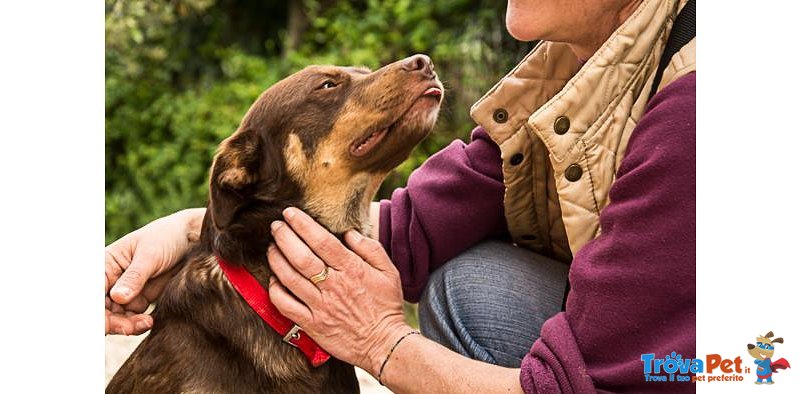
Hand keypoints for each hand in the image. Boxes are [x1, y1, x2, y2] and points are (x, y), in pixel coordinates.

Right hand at [105, 208, 203, 334]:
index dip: (95, 309)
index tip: (105, 322)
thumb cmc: (166, 238)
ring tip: (145, 323)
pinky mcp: (140, 300)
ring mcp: (125, 292)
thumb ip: (134, 277)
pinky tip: (149, 322)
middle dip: (111, 322)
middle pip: (101, 309)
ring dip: (125, 326)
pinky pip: (131, 319)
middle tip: (128, 328)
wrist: (191, 240)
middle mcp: (111, 280)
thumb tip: (117, 297)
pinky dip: (137, 324)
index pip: (93, 292)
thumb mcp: (150, 255)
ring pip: (115, 318)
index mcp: (105, 264)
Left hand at [267, 207, 410, 375]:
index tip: (290, 213)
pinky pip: (286, 305)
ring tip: (271, 247)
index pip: (322, 241)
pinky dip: (276, 290)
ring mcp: (320, 307)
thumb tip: (349, 233)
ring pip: (290, 278)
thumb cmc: (387, 306)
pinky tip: (274, 279)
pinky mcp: (312, 325)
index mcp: (352, 270)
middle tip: (275, 226)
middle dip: (284, 237)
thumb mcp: (389, 272)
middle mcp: (333, 286)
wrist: (384, 344)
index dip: (303, 224)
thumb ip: (370, 249)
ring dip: (276, 259)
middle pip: (301, 257)